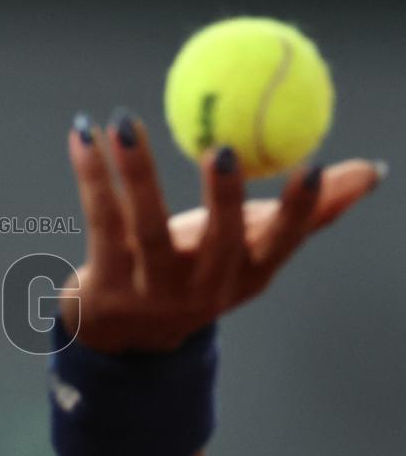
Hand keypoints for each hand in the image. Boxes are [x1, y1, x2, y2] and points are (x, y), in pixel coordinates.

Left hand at [62, 110, 383, 353]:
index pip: (278, 246)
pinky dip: (93, 175)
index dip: (298, 212)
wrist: (118, 334)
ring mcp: (150, 294)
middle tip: (224, 147)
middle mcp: (200, 291)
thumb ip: (300, 213)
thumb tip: (371, 172)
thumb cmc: (190, 271)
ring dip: (138, 173)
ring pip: (147, 229)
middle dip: (225, 198)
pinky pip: (100, 221)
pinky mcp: (104, 287)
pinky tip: (85, 134)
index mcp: (243, 277)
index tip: (312, 166)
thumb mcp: (244, 247)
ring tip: (126, 122)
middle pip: (218, 244)